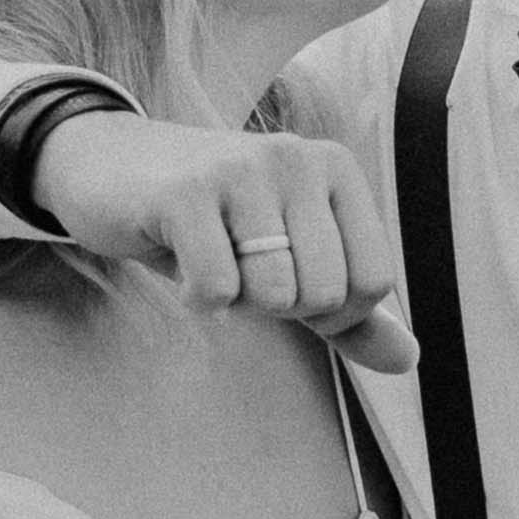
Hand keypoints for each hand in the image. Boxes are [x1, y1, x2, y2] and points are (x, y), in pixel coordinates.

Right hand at [35, 113, 416, 370]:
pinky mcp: (185, 193)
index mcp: (336, 167)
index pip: (373, 282)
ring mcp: (241, 170)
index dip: (330, 309)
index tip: (288, 277)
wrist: (110, 168)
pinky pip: (218, 289)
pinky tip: (179, 258)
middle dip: (278, 303)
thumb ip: (351, 312)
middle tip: (239, 263)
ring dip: (238, 299)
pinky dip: (198, 297)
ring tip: (212, 256)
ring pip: (275, 294)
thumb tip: (408, 360)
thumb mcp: (292, 261)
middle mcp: (297, 157)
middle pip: (324, 294)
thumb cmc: (213, 221)